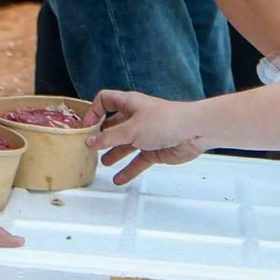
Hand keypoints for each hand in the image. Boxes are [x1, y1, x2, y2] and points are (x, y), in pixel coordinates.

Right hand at [84, 88, 208, 185]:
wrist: (194, 131)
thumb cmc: (166, 121)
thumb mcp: (131, 129)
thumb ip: (109, 137)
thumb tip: (90, 141)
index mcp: (130, 104)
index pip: (106, 100)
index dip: (94, 111)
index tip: (85, 126)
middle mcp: (136, 118)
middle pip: (114, 126)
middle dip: (102, 136)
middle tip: (89, 148)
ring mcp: (146, 135)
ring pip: (125, 145)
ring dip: (114, 153)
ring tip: (103, 163)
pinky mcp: (155, 150)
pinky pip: (138, 161)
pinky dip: (129, 170)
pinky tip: (120, 179)